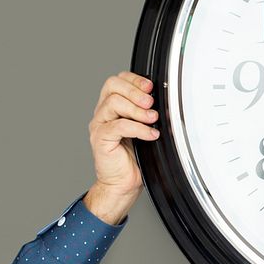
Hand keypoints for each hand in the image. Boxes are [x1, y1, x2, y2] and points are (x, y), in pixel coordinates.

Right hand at [87, 70, 158, 198]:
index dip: (134, 79)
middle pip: (112, 86)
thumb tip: (164, 103)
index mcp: (111, 108)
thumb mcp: (144, 131)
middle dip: (135, 90)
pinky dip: (138, 128)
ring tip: (153, 119)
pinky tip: (151, 134)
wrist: (122, 184)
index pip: (117, 81)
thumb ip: (147, 115)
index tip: (150, 86)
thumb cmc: (133, 159)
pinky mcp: (100, 139)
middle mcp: (103, 113)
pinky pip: (119, 126)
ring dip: (138, 109)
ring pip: (114, 103)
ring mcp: (99, 125)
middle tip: (151, 102)